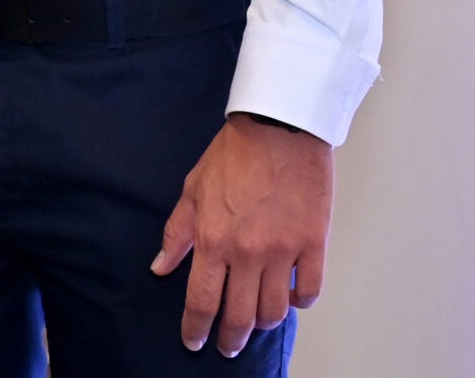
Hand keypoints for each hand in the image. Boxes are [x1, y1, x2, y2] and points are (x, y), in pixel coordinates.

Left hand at [152, 113, 333, 356]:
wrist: (278, 129)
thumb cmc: (233, 155)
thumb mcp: (192, 189)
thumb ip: (177, 233)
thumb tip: (161, 268)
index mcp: (212, 239)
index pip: (201, 300)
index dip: (195, 328)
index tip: (194, 342)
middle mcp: (247, 252)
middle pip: (239, 315)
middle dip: (230, 338)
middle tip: (227, 346)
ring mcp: (283, 250)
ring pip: (275, 310)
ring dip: (264, 323)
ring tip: (257, 322)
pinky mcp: (314, 244)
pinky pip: (310, 290)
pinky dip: (299, 301)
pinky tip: (290, 297)